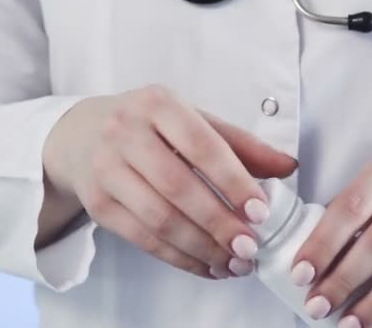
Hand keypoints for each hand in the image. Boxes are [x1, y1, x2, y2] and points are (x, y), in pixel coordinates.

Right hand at [43, 85, 296, 278]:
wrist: (82, 134)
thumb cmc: (151, 126)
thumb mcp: (194, 121)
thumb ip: (242, 145)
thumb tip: (289, 167)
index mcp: (159, 105)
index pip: (201, 145)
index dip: (233, 180)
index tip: (260, 211)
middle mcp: (126, 133)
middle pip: (178, 187)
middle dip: (218, 223)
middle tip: (250, 247)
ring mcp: (106, 170)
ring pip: (159, 219)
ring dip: (202, 248)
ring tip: (235, 264)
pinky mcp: (98, 204)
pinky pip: (143, 239)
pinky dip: (180, 259)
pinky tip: (208, 267)